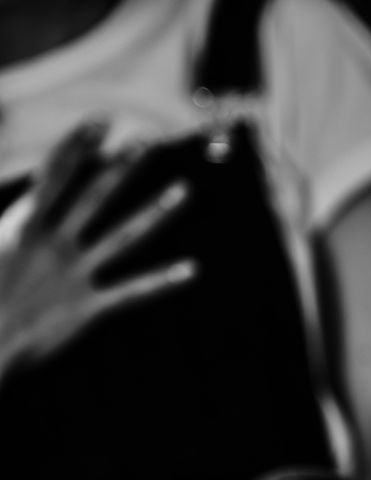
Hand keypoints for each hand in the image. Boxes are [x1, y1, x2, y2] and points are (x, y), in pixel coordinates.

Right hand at [0, 119, 196, 385]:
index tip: (100, 122)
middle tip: (147, 140)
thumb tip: (17, 209)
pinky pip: (132, 291)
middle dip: (120, 167)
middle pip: (94, 196)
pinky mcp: (87, 307)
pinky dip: (162, 281)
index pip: (55, 176)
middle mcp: (52, 245)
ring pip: (124, 236)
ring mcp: (74, 275)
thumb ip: (7, 221)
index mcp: (20, 226)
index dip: (79, 147)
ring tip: (185, 190)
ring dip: (155, 212)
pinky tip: (192, 269)